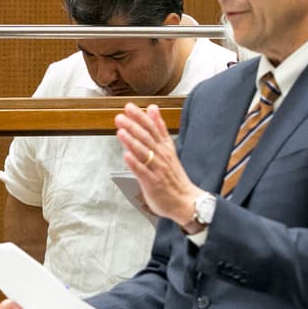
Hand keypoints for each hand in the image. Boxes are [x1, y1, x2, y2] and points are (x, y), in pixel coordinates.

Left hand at [114, 103, 201, 225]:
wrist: (186, 202)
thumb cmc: (174, 176)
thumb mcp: (168, 147)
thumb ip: (159, 128)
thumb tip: (152, 108)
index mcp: (165, 147)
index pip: (153, 128)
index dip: (141, 117)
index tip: (130, 107)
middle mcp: (161, 156)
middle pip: (147, 138)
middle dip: (133, 126)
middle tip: (121, 116)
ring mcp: (157, 169)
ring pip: (144, 153)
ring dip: (132, 142)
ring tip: (121, 131)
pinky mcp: (153, 182)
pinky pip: (143, 172)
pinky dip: (135, 164)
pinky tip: (126, 156)